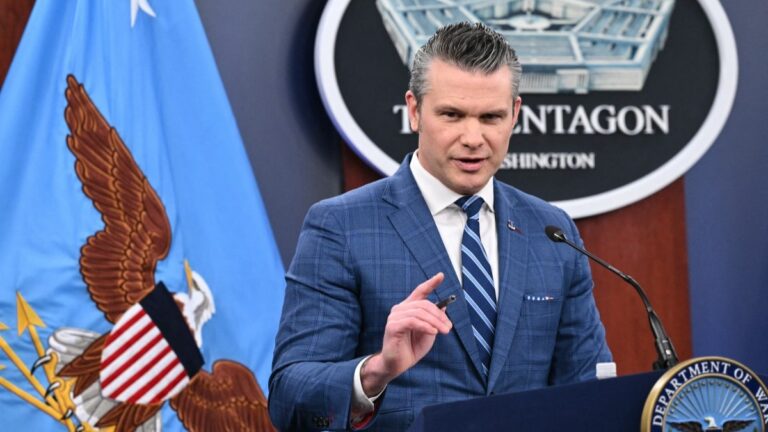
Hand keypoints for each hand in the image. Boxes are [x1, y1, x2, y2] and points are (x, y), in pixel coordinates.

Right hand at [361, 273, 451, 395]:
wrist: (397, 365)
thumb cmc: (411, 348)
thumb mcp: (429, 332)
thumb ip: (434, 319)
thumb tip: (444, 305)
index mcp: (408, 308)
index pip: (419, 291)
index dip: (431, 283)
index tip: (441, 275)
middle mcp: (400, 309)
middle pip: (423, 304)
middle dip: (439, 315)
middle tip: (449, 327)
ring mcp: (394, 316)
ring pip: (419, 312)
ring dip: (435, 322)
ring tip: (444, 331)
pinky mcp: (392, 326)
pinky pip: (412, 322)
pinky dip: (425, 326)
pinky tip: (433, 332)